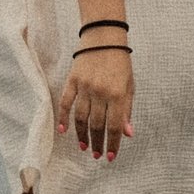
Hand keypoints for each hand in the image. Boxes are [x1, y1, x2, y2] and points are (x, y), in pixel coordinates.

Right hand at [55, 44, 133, 161]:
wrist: (104, 37)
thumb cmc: (120, 63)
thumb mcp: (129, 85)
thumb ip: (127, 110)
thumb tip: (127, 134)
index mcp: (118, 94)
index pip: (114, 125)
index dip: (112, 143)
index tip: (110, 156)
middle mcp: (100, 92)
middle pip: (97, 125)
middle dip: (97, 143)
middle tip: (97, 155)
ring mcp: (85, 86)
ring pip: (81, 117)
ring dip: (82, 135)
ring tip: (84, 147)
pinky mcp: (72, 80)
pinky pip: (66, 102)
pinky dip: (64, 118)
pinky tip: (64, 131)